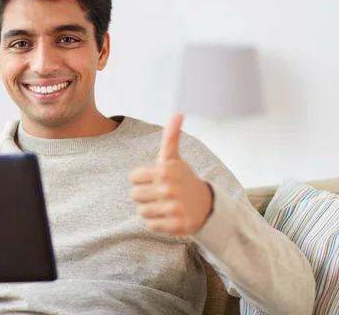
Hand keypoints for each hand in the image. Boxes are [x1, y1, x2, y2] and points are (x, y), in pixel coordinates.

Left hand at [129, 113, 213, 235]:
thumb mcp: (174, 158)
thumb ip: (171, 137)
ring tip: (165, 205)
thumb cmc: (183, 179)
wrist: (207, 205)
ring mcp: (173, 207)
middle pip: (134, 195)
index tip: (156, 179)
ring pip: (141, 211)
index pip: (133, 177)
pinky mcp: (176, 225)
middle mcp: (169, 188)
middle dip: (145, 195)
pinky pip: (151, 225)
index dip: (142, 179)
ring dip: (151, 210)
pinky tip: (169, 216)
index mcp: (165, 170)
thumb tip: (178, 113)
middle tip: (160, 193)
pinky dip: (157, 223)